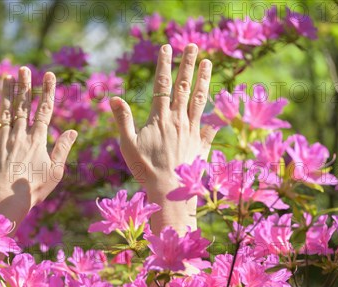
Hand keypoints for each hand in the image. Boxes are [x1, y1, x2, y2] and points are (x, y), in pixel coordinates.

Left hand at [0, 67, 77, 217]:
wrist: (7, 201)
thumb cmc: (34, 189)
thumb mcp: (55, 171)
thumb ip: (63, 149)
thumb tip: (73, 131)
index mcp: (37, 140)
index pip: (44, 111)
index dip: (48, 92)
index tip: (49, 75)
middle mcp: (19, 136)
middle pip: (23, 106)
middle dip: (25, 86)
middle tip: (25, 69)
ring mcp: (2, 140)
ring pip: (5, 112)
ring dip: (6, 93)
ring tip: (8, 77)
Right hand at [109, 43, 214, 199]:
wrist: (168, 190)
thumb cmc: (145, 169)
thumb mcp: (128, 144)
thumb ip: (123, 120)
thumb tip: (113, 98)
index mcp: (160, 118)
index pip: (162, 85)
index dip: (165, 65)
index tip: (167, 47)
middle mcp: (178, 119)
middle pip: (183, 86)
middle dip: (187, 64)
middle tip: (192, 45)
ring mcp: (192, 130)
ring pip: (199, 100)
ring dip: (204, 80)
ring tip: (208, 63)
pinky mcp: (202, 144)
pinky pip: (212, 126)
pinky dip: (218, 115)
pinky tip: (224, 106)